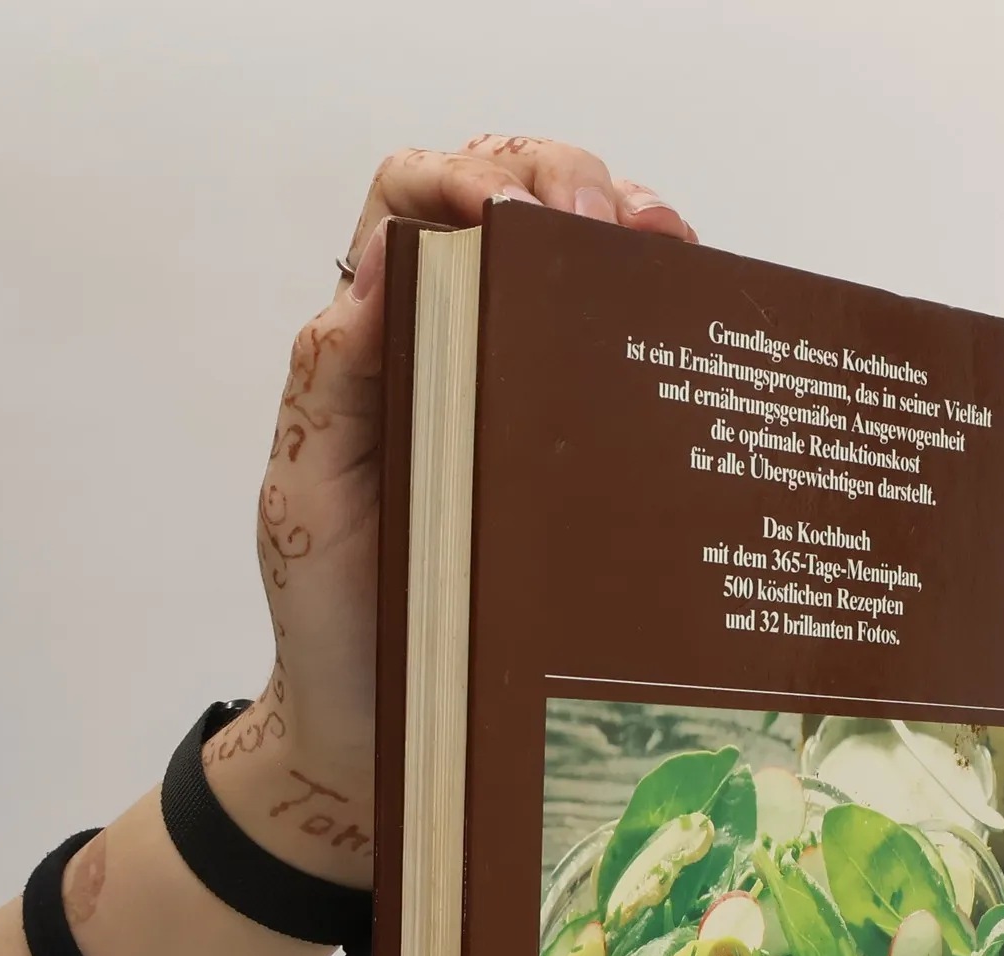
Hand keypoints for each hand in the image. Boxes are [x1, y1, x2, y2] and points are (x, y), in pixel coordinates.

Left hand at [213, 136, 697, 877]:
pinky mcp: (575, 454)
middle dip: (563, 180)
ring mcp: (521, 395)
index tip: (505, 216)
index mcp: (378, 345)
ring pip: (576, 266)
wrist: (381, 729)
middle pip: (509, 205)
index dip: (461, 178)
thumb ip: (332, 387)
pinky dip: (660, 313)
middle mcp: (453, 350)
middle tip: (611, 221)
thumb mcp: (310, 500)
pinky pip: (618, 359)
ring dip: (627, 228)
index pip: (410, 203)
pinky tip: (693, 308)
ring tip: (670, 243)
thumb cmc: (338, 619)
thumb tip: (377, 267)